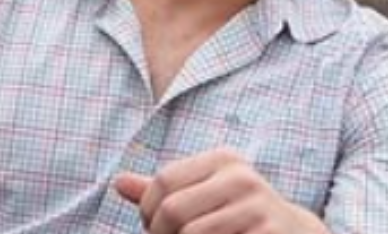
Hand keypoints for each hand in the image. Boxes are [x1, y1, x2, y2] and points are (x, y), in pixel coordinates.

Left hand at [113, 147, 327, 233]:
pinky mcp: (268, 233)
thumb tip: (119, 183)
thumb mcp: (205, 196)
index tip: (153, 228)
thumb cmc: (239, 218)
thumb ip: (164, 191)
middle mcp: (241, 177)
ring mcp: (257, 207)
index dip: (148, 210)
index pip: (164, 181)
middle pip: (173, 209)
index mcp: (223, 160)